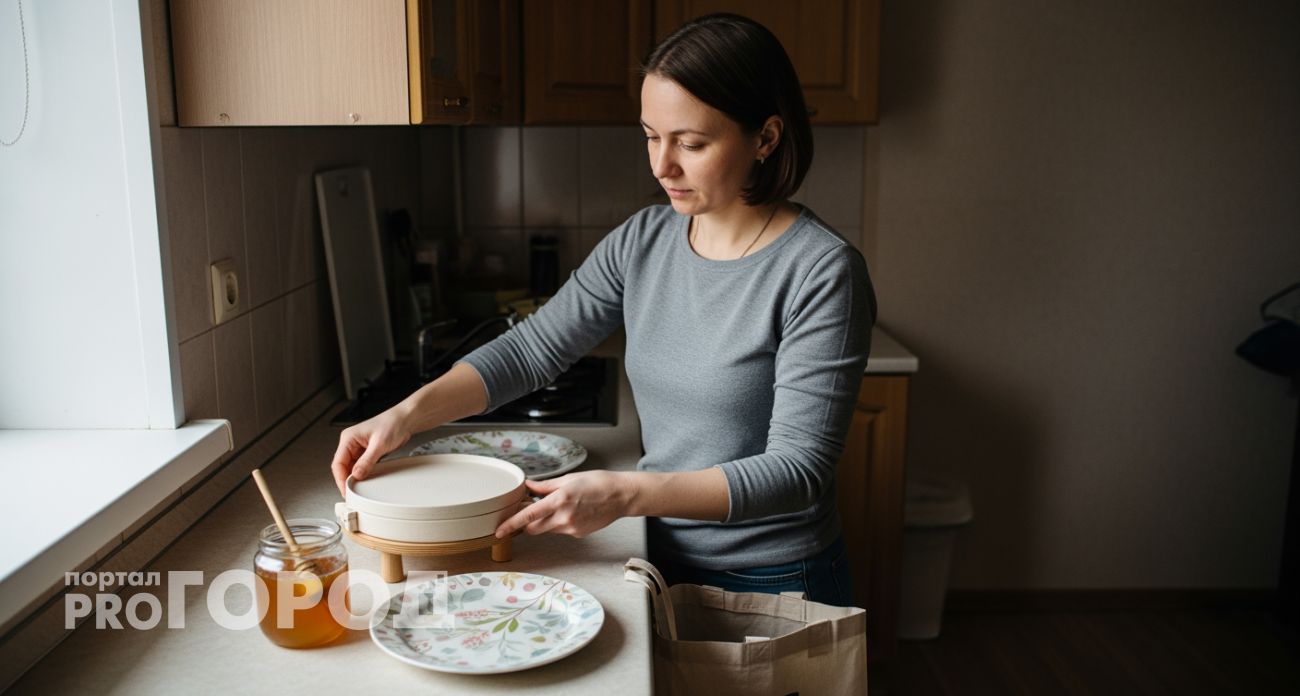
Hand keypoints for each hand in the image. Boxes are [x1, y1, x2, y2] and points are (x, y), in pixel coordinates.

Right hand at [330, 406, 412, 496]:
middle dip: (346, 480)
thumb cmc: (392, 424)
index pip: (338, 462)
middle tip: (351, 494)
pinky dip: (361, 474)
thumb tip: (356, 474)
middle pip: (342, 467)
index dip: (340, 479)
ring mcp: (358, 448)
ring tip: (358, 489)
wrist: (405, 420)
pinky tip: (365, 481)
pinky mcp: (366, 453)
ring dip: (354, 478)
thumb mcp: (379, 444)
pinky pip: (360, 466)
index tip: (346, 490)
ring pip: (351, 468)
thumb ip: (367, 460)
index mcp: (348, 438)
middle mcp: (351, 443)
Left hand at [495, 471, 636, 538]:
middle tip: (529, 509)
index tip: (499, 531)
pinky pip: (561, 530)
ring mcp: (572, 528)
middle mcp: (564, 517)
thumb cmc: (598, 483)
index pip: (528, 515)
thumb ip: (545, 486)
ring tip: (558, 505)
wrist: (621, 496)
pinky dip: (560, 522)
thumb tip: (529, 487)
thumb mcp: (569, 479)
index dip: (511, 524)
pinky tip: (573, 511)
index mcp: (560, 500)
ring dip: (545, 521)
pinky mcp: (578, 534)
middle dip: (527, 522)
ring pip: (547, 529)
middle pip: (533, 528)